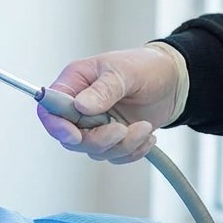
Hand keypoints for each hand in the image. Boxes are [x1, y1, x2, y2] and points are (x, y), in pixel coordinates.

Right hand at [36, 46, 183, 163]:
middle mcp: (80, 107)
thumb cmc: (145, 66)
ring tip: (143, 127)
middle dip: (98, 139)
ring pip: (94, 150)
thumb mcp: (124, 71)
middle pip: (71, 138)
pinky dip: (133, 151)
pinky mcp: (113, 138)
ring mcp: (96, 125)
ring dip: (122, 145)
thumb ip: (103, 90)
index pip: (49, 109)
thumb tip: (81, 106)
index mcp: (74, 83)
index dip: (56, 126)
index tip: (74, 135)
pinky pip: (114, 156)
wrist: (173, 81)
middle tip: (121, 129)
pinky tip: (146, 134)